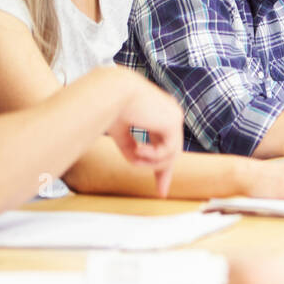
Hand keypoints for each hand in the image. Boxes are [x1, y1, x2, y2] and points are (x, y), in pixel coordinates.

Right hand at [107, 72, 183, 195]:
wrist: (110, 91)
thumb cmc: (110, 106)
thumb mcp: (120, 131)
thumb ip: (130, 146)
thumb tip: (137, 162)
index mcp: (157, 112)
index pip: (164, 141)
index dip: (161, 164)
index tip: (162, 186)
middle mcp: (169, 114)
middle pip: (172, 150)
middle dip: (164, 172)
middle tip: (161, 192)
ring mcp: (174, 117)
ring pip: (170, 154)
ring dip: (150, 163)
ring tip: (133, 158)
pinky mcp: (173, 121)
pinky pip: (167, 150)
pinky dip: (152, 156)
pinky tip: (138, 150)